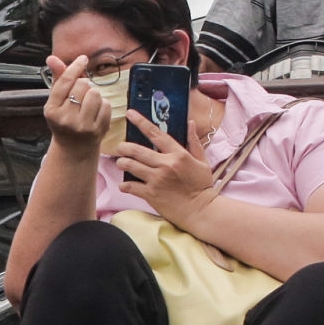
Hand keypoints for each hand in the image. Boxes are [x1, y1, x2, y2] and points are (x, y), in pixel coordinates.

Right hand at [43, 52, 117, 158]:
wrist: (73, 148)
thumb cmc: (64, 119)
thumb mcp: (56, 101)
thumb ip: (57, 79)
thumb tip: (52, 58)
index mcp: (51, 110)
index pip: (65, 82)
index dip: (75, 67)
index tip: (83, 59)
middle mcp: (65, 119)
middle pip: (82, 85)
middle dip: (83, 86)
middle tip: (79, 96)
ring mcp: (82, 126)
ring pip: (96, 93)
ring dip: (94, 95)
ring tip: (87, 104)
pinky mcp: (98, 130)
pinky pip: (106, 104)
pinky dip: (103, 105)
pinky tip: (95, 113)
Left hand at [114, 111, 222, 230]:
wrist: (201, 211)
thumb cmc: (202, 186)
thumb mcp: (202, 162)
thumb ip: (194, 142)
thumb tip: (191, 123)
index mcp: (178, 154)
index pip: (156, 134)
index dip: (141, 122)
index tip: (130, 113)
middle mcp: (165, 165)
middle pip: (137, 150)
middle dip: (124, 147)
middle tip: (121, 148)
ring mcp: (157, 180)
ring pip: (131, 166)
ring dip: (122, 162)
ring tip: (121, 162)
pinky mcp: (151, 194)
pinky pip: (131, 186)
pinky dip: (125, 185)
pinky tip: (124, 184)